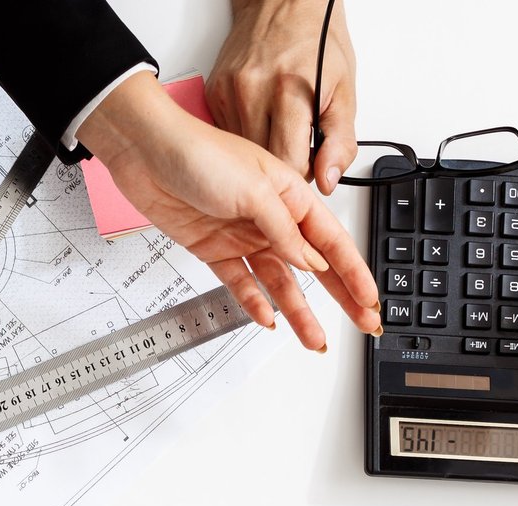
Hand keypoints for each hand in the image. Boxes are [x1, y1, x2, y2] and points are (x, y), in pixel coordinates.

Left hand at [81, 71, 379, 349]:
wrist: (146, 153)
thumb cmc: (199, 153)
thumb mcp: (255, 190)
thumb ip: (285, 231)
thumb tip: (312, 262)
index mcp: (291, 196)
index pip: (333, 242)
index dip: (355, 273)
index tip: (371, 300)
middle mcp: (271, 219)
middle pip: (314, 267)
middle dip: (340, 298)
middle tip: (362, 325)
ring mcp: (244, 237)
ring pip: (281, 283)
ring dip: (299, 312)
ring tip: (315, 339)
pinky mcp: (215, 250)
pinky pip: (243, 284)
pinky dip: (256, 304)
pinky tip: (269, 321)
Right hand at [207, 0, 357, 193]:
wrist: (285, 4)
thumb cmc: (317, 42)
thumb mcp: (345, 91)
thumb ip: (341, 141)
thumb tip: (328, 180)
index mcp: (289, 92)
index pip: (290, 166)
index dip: (304, 172)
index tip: (311, 160)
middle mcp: (253, 91)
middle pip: (264, 163)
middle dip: (284, 160)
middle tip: (298, 141)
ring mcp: (229, 92)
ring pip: (243, 153)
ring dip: (263, 148)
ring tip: (279, 125)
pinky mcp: (214, 92)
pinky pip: (229, 134)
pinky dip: (247, 133)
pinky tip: (261, 115)